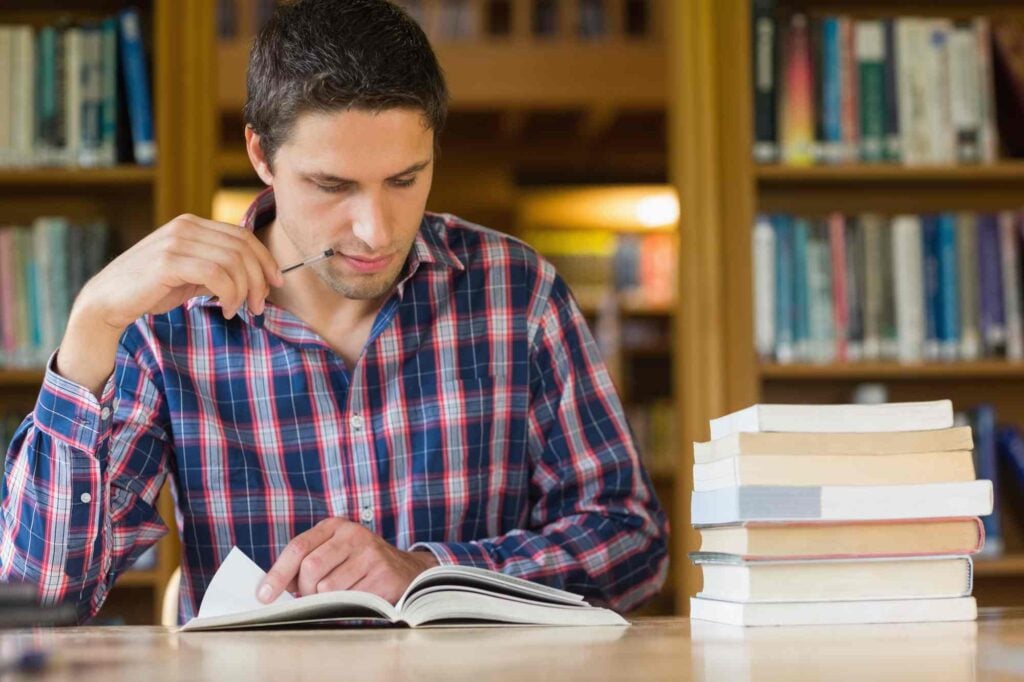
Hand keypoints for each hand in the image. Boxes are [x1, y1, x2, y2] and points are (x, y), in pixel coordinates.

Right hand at [55, 214, 283, 394]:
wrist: (107, 301)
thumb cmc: (150, 290)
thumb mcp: (190, 273)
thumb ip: (218, 268)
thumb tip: (257, 277)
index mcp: (191, 224)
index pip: (242, 235)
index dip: (265, 259)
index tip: (276, 282)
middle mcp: (185, 226)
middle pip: (242, 248)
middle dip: (259, 278)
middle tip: (260, 305)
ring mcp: (176, 242)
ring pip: (234, 261)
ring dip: (246, 290)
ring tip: (239, 309)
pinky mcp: (169, 262)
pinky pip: (217, 275)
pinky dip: (230, 294)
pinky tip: (226, 308)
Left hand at [257, 518, 439, 604]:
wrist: (405, 570)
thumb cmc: (359, 565)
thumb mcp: (333, 553)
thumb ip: (305, 564)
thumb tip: (272, 588)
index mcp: (334, 526)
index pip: (298, 547)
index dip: (277, 573)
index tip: (264, 595)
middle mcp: (353, 534)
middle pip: (310, 567)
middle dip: (304, 590)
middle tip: (310, 597)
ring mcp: (370, 552)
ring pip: (328, 586)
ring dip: (325, 600)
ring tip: (336, 596)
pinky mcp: (382, 573)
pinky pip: (350, 598)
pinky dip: (346, 604)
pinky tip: (355, 598)